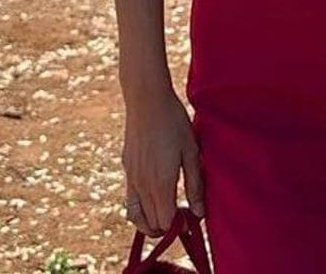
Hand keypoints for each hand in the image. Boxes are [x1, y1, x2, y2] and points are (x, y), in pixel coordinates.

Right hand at [121, 86, 204, 235]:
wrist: (147, 99)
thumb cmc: (174, 122)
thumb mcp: (191, 151)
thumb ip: (195, 184)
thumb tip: (199, 213)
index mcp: (161, 183)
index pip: (166, 223)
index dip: (179, 227)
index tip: (190, 219)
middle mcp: (142, 185)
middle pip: (151, 224)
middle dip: (166, 227)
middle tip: (182, 215)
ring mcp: (131, 177)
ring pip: (136, 216)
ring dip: (150, 223)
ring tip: (166, 214)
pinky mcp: (127, 168)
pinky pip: (130, 199)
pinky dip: (141, 207)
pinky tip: (154, 193)